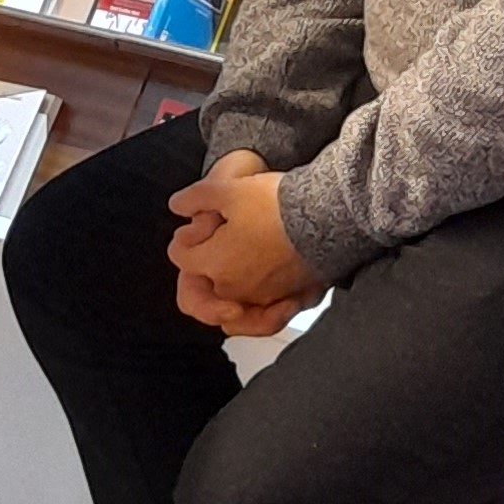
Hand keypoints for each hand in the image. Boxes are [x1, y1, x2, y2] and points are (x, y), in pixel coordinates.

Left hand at [169, 153, 323, 337]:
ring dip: (230, 282)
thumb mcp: (228, 189)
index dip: (187, 235)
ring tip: (242, 256)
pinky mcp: (288, 298)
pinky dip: (258, 305)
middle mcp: (233, 287)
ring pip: (231, 300)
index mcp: (214, 263)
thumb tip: (176, 205)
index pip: (181, 256)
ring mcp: (262, 296)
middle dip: (206, 260)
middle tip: (219, 238)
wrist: (326, 215)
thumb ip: (196, 198)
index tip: (202, 221)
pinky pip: (263, 314)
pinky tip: (263, 285)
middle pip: (203, 282)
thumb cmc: (277, 204)